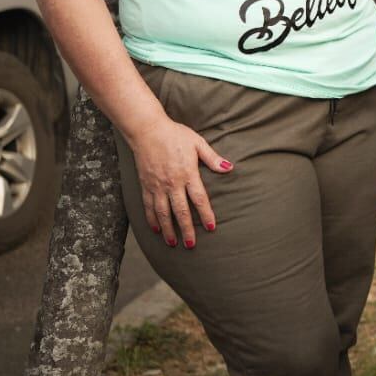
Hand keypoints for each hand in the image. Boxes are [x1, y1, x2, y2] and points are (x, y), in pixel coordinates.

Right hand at [127, 114, 230, 248]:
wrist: (148, 130)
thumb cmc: (176, 135)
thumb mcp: (198, 143)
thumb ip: (213, 158)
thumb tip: (229, 168)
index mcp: (188, 174)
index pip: (199, 199)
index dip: (205, 215)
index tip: (210, 228)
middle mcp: (172, 183)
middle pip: (180, 211)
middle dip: (186, 230)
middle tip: (191, 245)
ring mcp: (157, 186)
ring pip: (163, 213)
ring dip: (168, 229)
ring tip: (173, 243)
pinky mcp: (146, 185)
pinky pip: (149, 206)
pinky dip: (152, 219)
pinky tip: (156, 229)